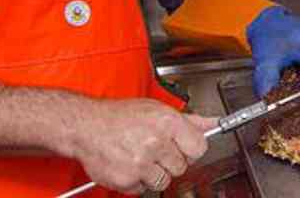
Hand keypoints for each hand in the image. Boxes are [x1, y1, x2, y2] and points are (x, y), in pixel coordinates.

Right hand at [60, 98, 216, 193]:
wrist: (85, 126)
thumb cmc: (119, 116)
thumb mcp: (156, 110)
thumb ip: (189, 120)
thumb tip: (213, 123)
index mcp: (167, 122)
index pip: (199, 146)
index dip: (191, 148)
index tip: (183, 146)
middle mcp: (156, 142)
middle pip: (182, 166)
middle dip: (169, 160)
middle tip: (154, 148)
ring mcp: (142, 163)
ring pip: (164, 180)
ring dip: (153, 172)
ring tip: (139, 155)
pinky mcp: (128, 180)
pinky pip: (143, 189)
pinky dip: (136, 180)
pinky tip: (128, 163)